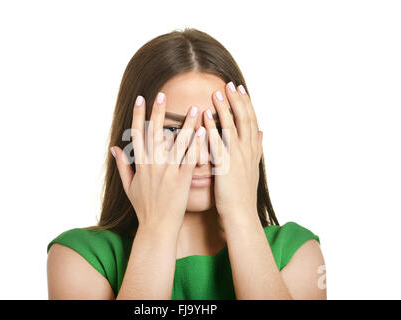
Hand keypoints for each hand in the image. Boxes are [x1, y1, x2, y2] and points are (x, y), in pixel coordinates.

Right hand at [111, 92, 205, 233]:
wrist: (157, 228)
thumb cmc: (144, 208)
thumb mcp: (129, 187)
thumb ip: (122, 166)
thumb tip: (114, 148)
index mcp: (140, 165)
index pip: (138, 135)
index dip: (139, 116)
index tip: (141, 99)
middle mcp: (152, 165)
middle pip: (155, 134)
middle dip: (159, 113)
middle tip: (163, 94)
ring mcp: (167, 172)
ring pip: (177, 143)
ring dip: (185, 124)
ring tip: (193, 108)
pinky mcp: (182, 180)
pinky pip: (190, 159)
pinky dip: (196, 145)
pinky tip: (204, 131)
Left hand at [202, 83, 262, 222]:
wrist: (241, 214)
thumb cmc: (243, 194)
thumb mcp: (253, 168)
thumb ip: (256, 149)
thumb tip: (262, 134)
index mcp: (253, 150)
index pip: (252, 121)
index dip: (246, 104)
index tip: (240, 89)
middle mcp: (248, 150)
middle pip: (245, 119)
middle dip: (237, 100)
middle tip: (230, 84)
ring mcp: (238, 157)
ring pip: (232, 127)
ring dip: (225, 108)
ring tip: (217, 93)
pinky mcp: (226, 165)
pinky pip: (218, 142)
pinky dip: (211, 128)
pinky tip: (204, 116)